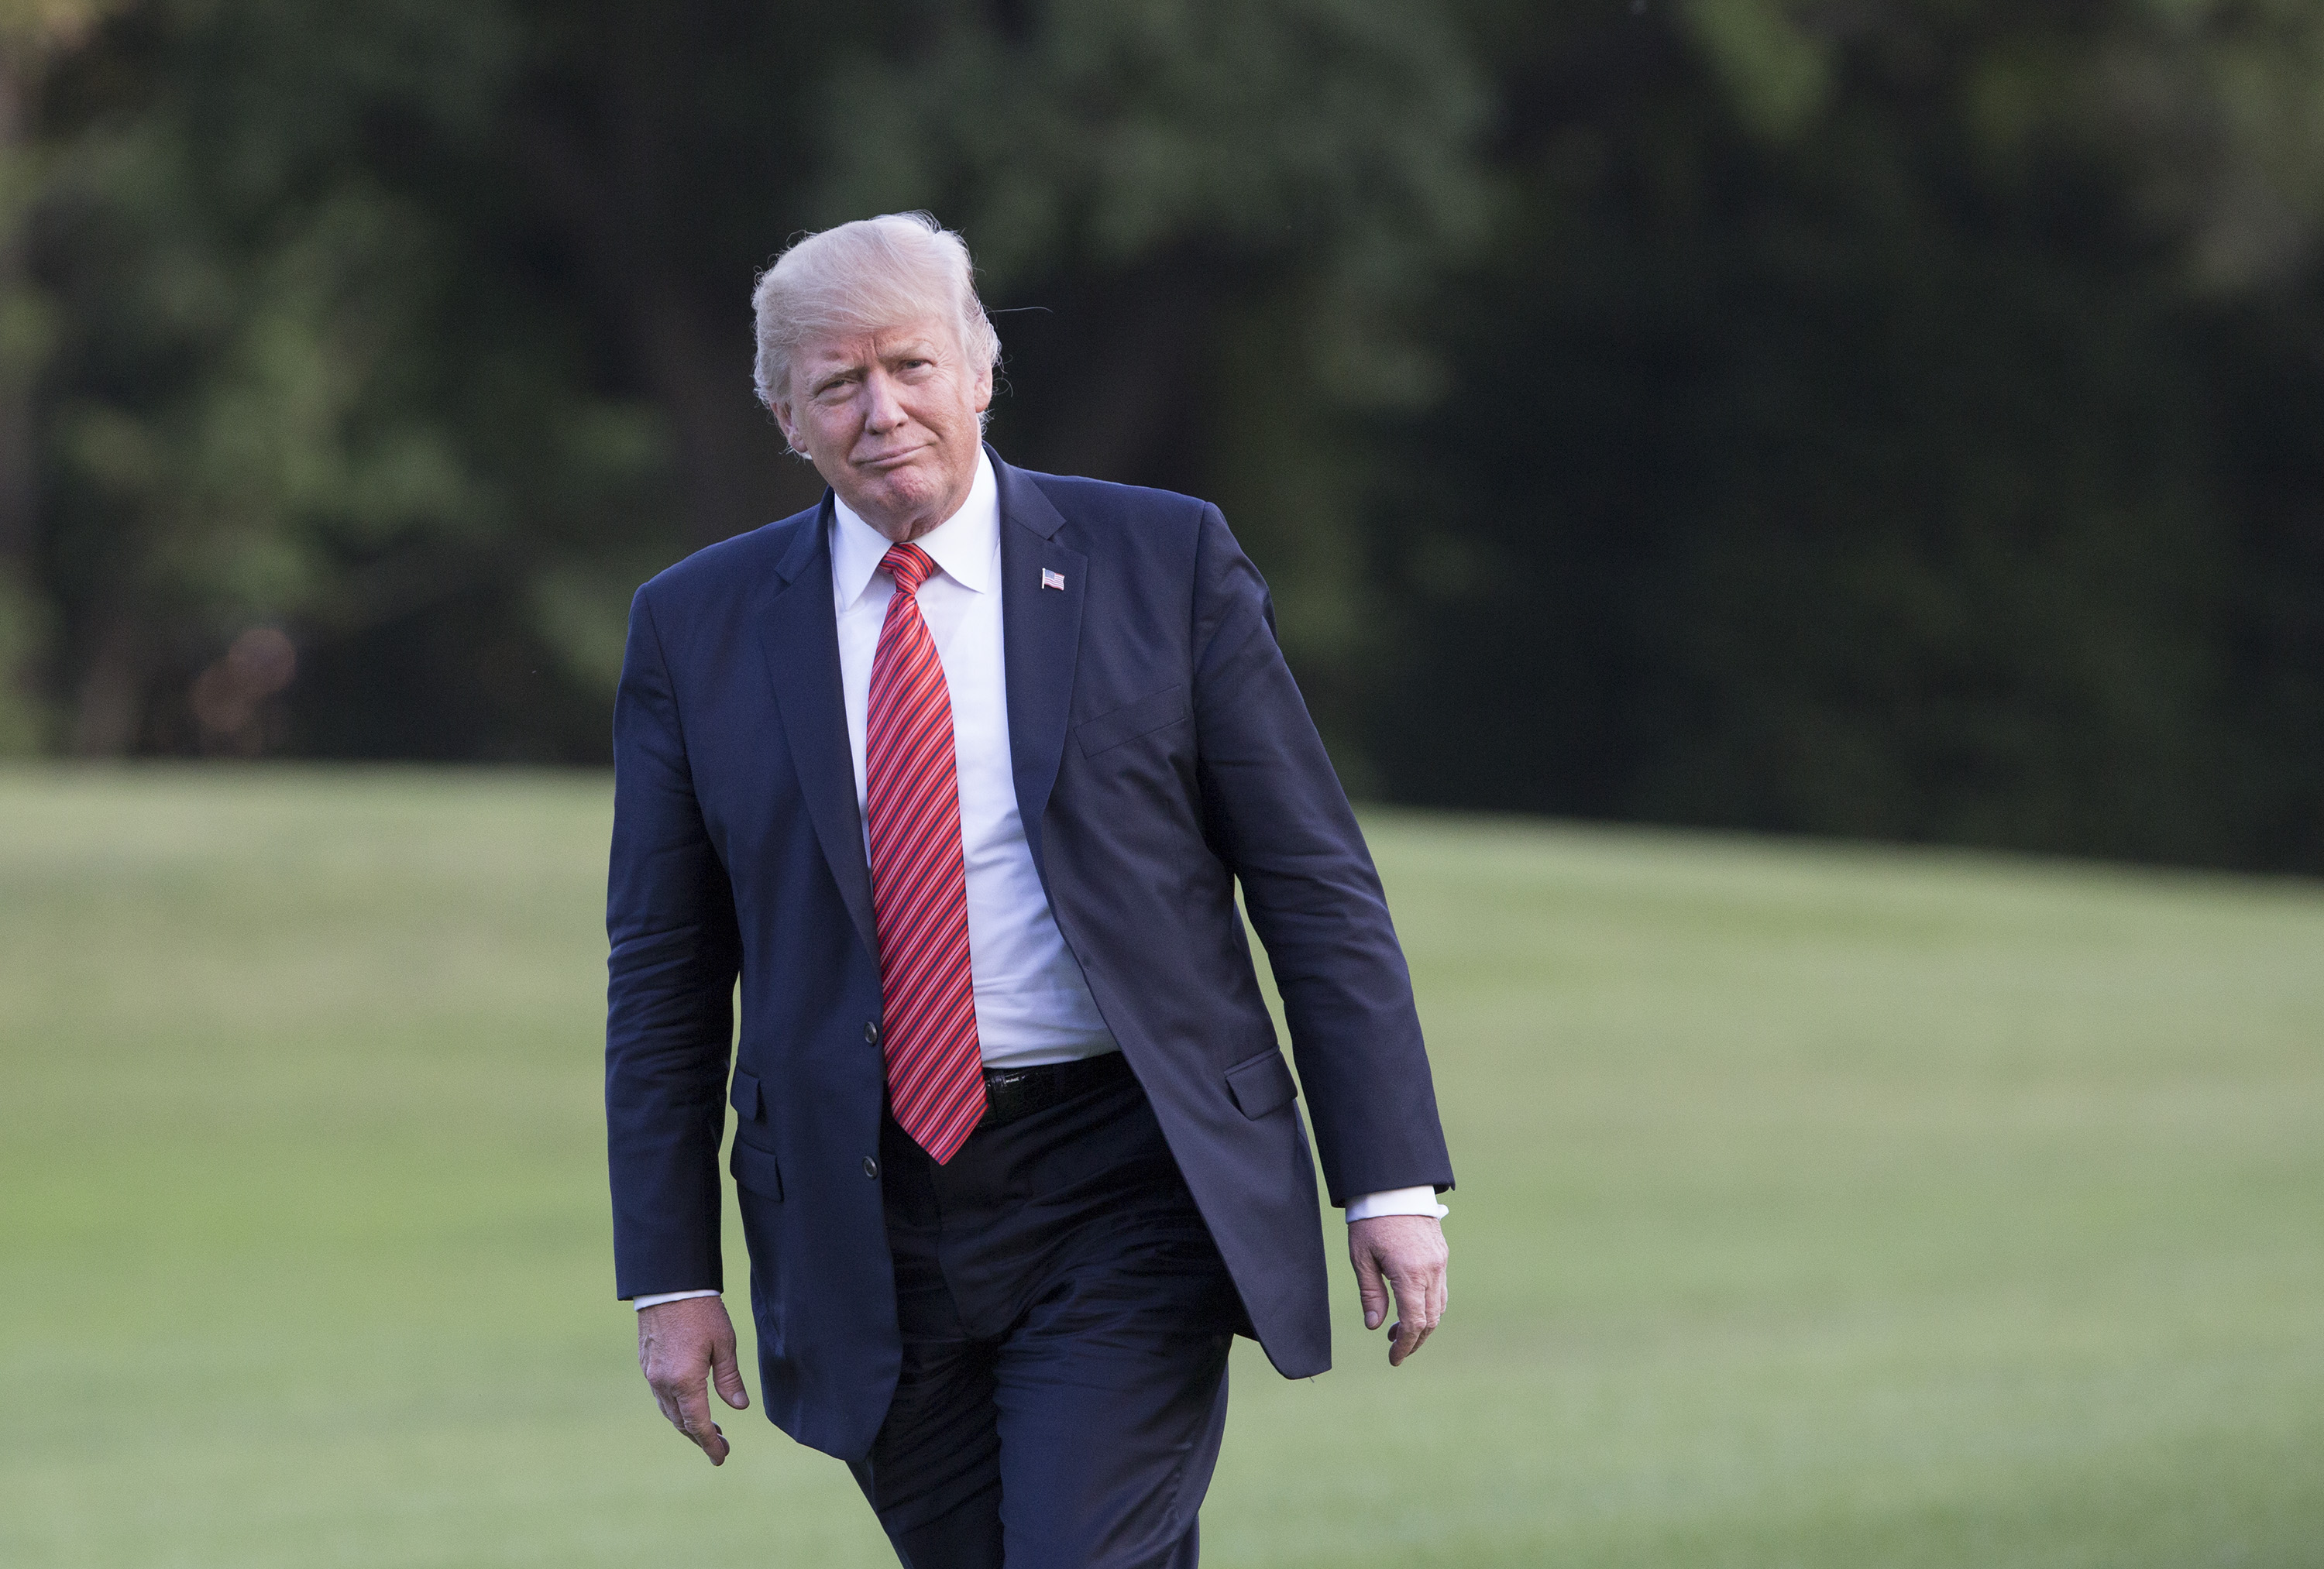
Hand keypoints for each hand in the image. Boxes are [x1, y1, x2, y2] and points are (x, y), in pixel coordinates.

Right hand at [636, 1295, 749, 1463]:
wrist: (668, 1285)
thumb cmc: (701, 1311)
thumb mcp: (724, 1344)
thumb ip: (730, 1378)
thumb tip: (739, 1406)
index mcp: (685, 1381)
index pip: (698, 1424)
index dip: (711, 1444)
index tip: (722, 1457)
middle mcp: (663, 1383)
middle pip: (681, 1423)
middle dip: (701, 1438)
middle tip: (721, 1446)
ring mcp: (651, 1375)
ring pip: (668, 1412)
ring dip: (687, 1425)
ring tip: (709, 1430)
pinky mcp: (646, 1364)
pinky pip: (660, 1397)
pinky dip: (675, 1409)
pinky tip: (688, 1406)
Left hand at [1348, 1213, 1448, 1366]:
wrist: (1393, 1185)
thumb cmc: (1371, 1220)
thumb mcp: (1361, 1258)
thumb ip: (1370, 1294)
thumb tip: (1375, 1326)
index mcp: (1409, 1274)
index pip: (1414, 1322)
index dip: (1405, 1345)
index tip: (1394, 1359)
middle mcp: (1431, 1270)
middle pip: (1431, 1319)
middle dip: (1415, 1340)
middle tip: (1396, 1349)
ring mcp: (1440, 1262)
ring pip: (1439, 1306)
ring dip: (1423, 1323)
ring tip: (1399, 1329)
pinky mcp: (1441, 1254)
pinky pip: (1441, 1289)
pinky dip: (1429, 1305)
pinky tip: (1411, 1305)